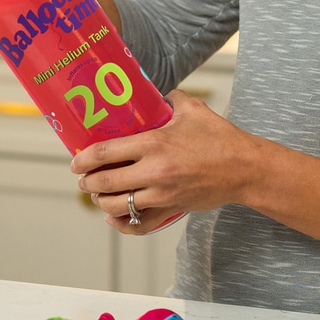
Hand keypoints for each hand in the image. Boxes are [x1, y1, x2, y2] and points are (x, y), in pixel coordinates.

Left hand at [72, 89, 256, 234]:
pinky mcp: (171, 209)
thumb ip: (170, 99)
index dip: (84, 158)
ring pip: (118, 206)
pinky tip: (113, 216)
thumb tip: (155, 94)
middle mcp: (155, 171)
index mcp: (156, 144)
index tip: (76, 159)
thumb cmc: (219, 137)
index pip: (107, 152)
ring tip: (96, 194)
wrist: (244, 168)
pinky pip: (138, 224)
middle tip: (82, 177)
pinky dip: (121, 223)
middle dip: (87, 181)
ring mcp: (162, 194)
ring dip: (100, 201)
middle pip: (106, 183)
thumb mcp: (193, 109)